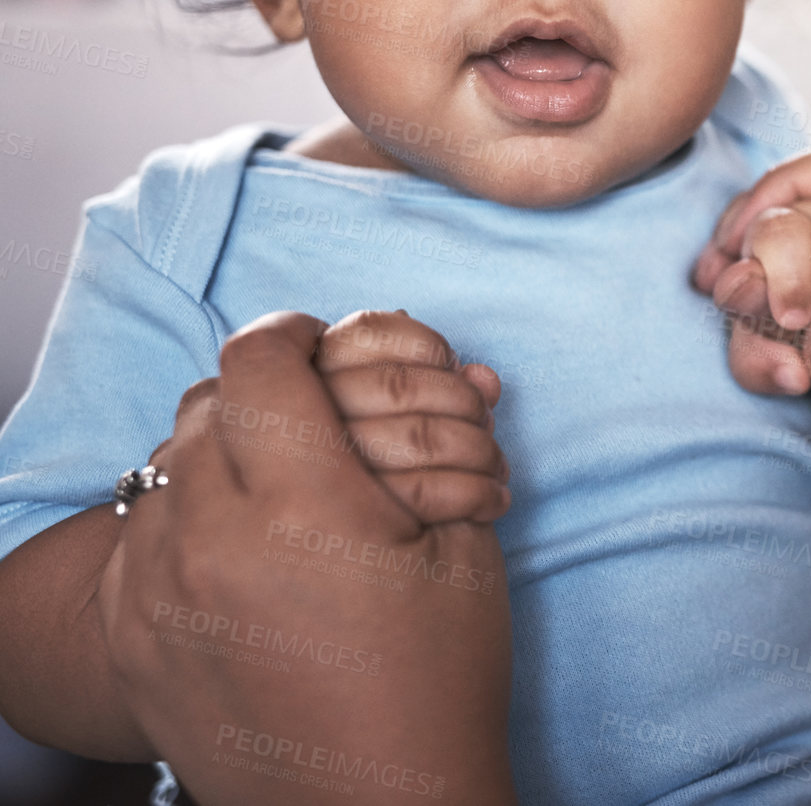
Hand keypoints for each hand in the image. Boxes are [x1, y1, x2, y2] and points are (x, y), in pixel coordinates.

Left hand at [96, 312, 517, 805]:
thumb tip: (470, 370)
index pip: (262, 359)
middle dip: (261, 391)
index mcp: (302, 506)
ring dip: (218, 449)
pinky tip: (240, 543)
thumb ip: (450, 445)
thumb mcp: (467, 550)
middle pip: (205, 401)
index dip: (296, 335)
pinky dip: (183, 515)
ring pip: (163, 464)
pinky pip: (139, 537)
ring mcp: (157, 595)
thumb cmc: (437, 682)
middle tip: (309, 409)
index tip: (319, 344)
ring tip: (278, 478)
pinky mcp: (133, 640)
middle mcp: (208, 540)